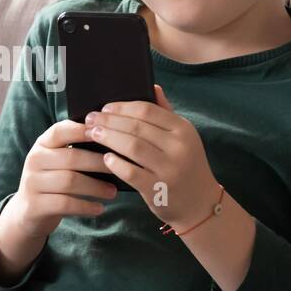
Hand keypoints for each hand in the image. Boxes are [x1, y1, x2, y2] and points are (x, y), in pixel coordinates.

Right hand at [10, 119, 118, 239]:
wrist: (28, 212)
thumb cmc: (53, 182)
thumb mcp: (57, 162)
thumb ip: (75, 150)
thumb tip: (110, 143)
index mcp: (42, 144)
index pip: (60, 131)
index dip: (82, 131)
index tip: (106, 132)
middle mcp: (34, 160)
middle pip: (71, 158)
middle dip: (98, 163)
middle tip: (120, 168)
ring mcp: (32, 183)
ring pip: (69, 181)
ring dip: (95, 187)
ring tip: (113, 192)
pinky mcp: (35, 205)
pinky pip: (65, 204)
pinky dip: (85, 206)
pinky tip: (99, 208)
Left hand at [86, 83, 221, 230]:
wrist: (200, 204)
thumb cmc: (187, 166)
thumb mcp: (184, 138)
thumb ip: (167, 113)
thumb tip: (152, 86)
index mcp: (183, 129)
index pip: (147, 110)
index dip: (122, 107)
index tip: (104, 108)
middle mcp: (178, 147)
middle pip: (136, 127)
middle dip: (109, 121)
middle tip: (90, 120)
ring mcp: (169, 169)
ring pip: (132, 146)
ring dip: (108, 138)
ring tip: (93, 134)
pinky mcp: (158, 189)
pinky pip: (130, 172)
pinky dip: (115, 163)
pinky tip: (105, 158)